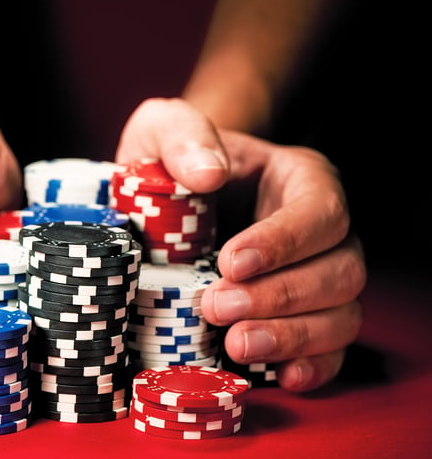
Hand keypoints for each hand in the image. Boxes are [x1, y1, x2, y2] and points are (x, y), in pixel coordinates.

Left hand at [116, 98, 364, 391]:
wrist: (171, 197)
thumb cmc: (174, 161)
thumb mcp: (164, 129)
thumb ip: (182, 134)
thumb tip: (207, 173)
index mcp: (300, 180)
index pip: (319, 212)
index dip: (283, 242)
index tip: (231, 262)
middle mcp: (322, 232)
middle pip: (339, 270)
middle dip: (280, 296)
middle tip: (217, 306)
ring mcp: (317, 278)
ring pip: (341, 315)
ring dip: (292, 336)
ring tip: (235, 343)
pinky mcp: (303, 317)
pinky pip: (331, 350)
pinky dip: (311, 366)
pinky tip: (280, 375)